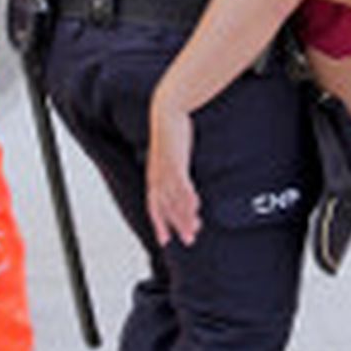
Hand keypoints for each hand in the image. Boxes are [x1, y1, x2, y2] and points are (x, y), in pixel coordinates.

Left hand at [146, 89, 201, 246]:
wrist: (168, 109)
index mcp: (154, 176)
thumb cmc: (171, 130)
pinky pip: (181, 185)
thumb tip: (182, 178)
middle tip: (189, 240)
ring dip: (184, 216)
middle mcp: (156, 176)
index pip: (154, 206)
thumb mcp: (171, 153)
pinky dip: (187, 198)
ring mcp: (164, 170)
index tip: (165, 240)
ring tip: (195, 228)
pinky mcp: (174, 161)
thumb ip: (176, 167)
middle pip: (165, 208)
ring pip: (173, 200)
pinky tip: (196, 207)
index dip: (159, 224)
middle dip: (176, 225)